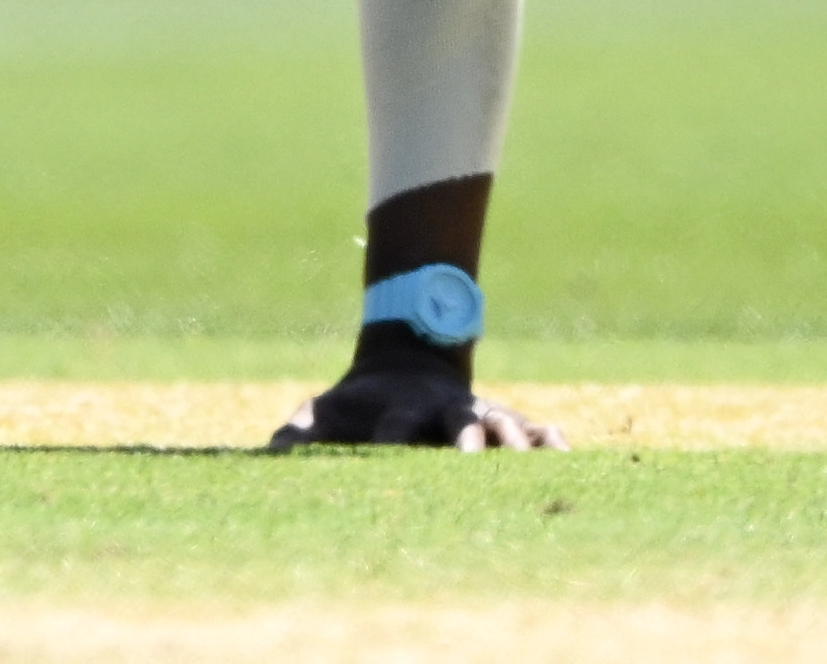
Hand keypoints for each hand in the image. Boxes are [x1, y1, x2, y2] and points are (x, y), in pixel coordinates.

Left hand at [268, 335, 564, 451]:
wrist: (403, 363)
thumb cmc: (354, 405)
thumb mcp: (321, 415)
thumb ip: (296, 438)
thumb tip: (260, 462)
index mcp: (396, 408)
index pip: (394, 426)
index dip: (390, 440)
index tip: (387, 453)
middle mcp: (441, 409)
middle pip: (455, 421)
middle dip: (463, 439)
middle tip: (471, 458)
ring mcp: (477, 413)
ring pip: (502, 423)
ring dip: (514, 440)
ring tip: (530, 458)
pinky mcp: (502, 420)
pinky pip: (534, 428)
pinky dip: (550, 440)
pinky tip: (567, 455)